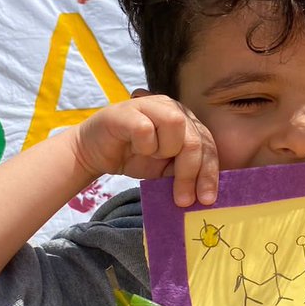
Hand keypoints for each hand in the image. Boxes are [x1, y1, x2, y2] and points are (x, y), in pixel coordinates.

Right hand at [70, 92, 219, 205]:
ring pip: (175, 124)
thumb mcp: (166, 170)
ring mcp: (151, 105)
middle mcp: (174, 109)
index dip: (209, 174)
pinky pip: (145, 128)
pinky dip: (143, 145)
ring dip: (165, 149)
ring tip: (151, 155)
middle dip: (191, 173)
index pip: (208, 146)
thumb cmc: (135, 158)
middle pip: (195, 139)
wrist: (94, 152)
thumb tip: (206, 195)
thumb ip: (186, 173)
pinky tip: (134, 147)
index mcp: (188, 122)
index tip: (206, 200)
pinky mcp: (128, 110)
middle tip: (182, 200)